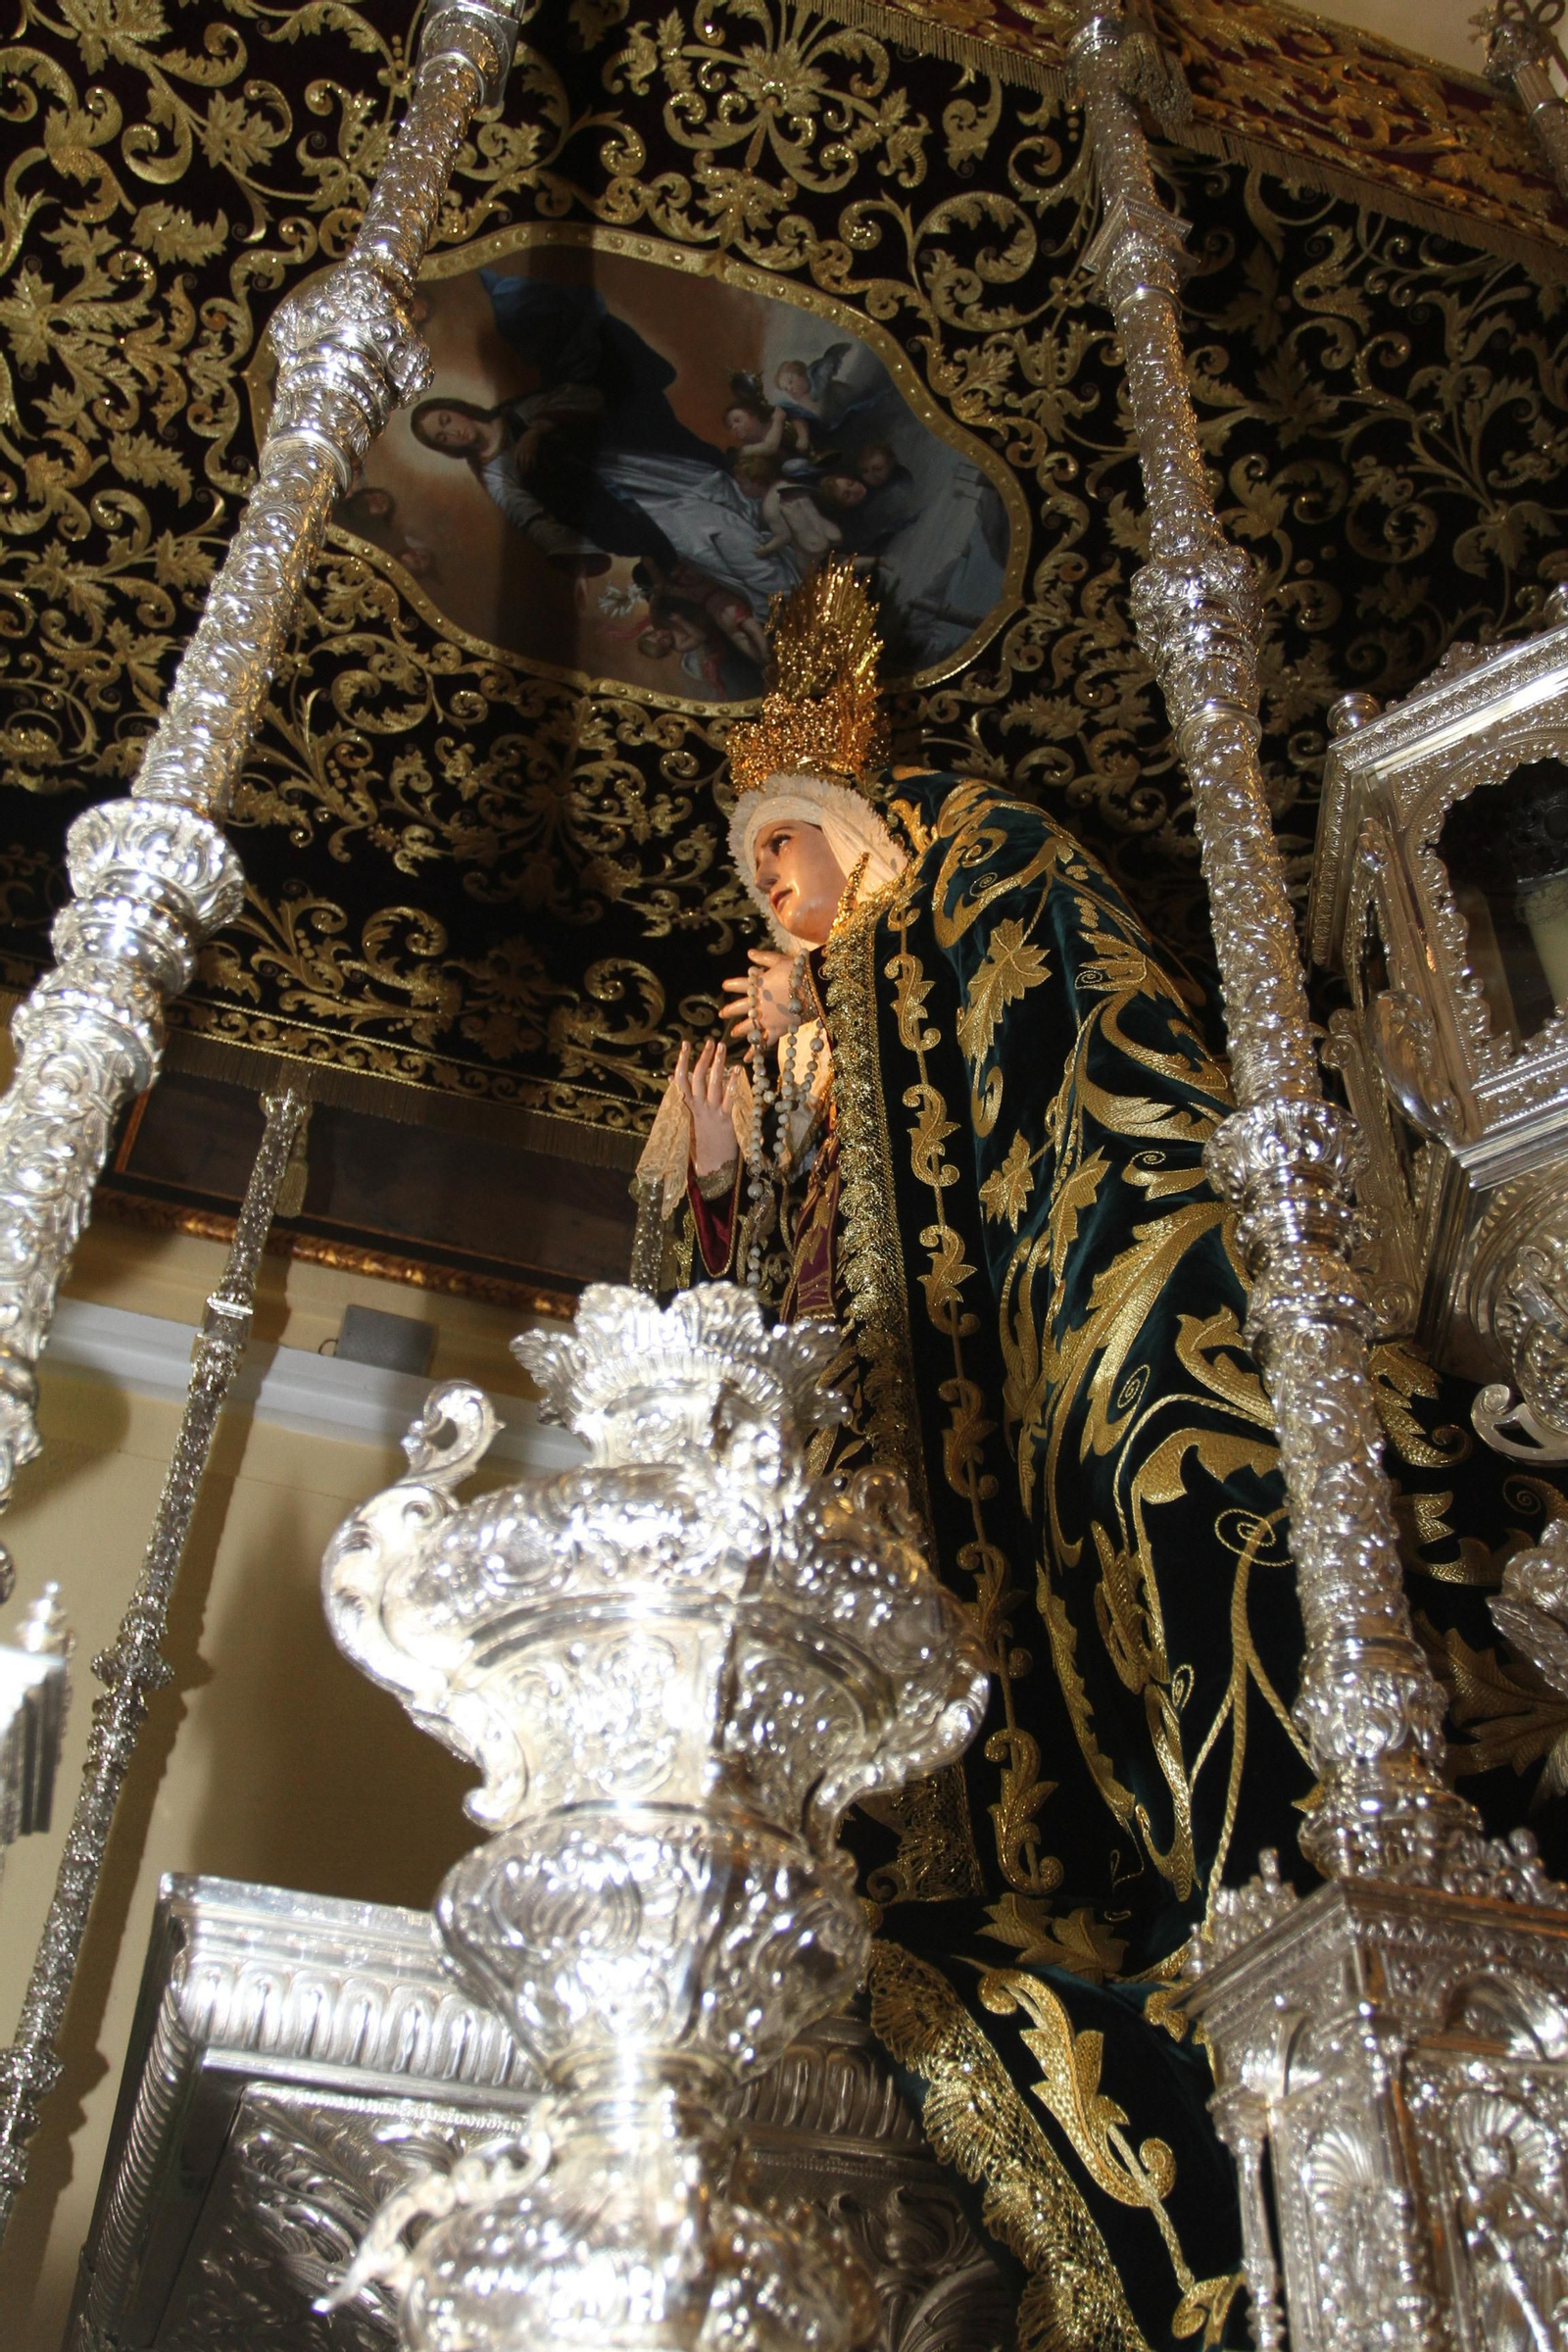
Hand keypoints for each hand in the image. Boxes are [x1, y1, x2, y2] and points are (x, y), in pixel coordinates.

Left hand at [514, 424, 544, 474]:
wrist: (532, 434)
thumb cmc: (524, 439)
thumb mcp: (518, 444)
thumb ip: (516, 450)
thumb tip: (513, 456)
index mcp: (517, 451)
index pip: (515, 462)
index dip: (516, 467)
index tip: (517, 471)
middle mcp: (522, 453)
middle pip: (521, 464)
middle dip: (522, 470)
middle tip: (523, 475)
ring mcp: (528, 453)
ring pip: (527, 464)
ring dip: (527, 470)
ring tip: (528, 473)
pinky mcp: (533, 453)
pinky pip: (533, 462)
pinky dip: (533, 466)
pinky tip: (533, 468)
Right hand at [673, 1039, 739, 1176]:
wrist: (712, 1167)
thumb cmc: (700, 1144)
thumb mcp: (687, 1121)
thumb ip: (681, 1100)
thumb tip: (671, 1080)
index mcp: (687, 1108)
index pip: (680, 1080)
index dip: (682, 1061)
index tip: (686, 1044)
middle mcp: (698, 1108)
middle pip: (697, 1078)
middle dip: (702, 1058)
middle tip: (709, 1041)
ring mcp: (712, 1113)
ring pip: (712, 1084)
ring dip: (716, 1064)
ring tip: (721, 1047)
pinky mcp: (725, 1121)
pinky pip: (728, 1099)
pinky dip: (732, 1084)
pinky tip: (737, 1071)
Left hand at [720, 949, 798, 1049]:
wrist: (812, 988)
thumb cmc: (797, 971)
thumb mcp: (778, 960)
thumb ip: (763, 958)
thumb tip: (749, 953)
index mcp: (757, 985)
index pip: (740, 984)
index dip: (731, 985)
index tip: (724, 986)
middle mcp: (757, 1003)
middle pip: (739, 1008)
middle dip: (729, 1010)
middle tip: (722, 1014)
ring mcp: (766, 1019)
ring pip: (748, 1027)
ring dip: (740, 1030)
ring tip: (733, 1034)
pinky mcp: (776, 1030)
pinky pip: (763, 1043)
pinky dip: (754, 1052)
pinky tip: (746, 1059)